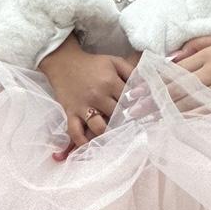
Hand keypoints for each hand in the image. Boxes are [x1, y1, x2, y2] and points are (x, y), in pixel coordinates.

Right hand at [39, 38, 135, 157]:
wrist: (64, 63)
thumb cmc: (92, 64)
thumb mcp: (114, 62)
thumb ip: (131, 72)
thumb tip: (146, 87)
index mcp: (110, 82)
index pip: (128, 101)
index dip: (137, 109)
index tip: (144, 118)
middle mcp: (97, 96)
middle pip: (116, 116)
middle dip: (125, 124)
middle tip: (134, 132)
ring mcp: (83, 106)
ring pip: (98, 126)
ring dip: (108, 135)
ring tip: (116, 140)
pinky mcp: (71, 113)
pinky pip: (75, 131)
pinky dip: (82, 142)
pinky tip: (90, 147)